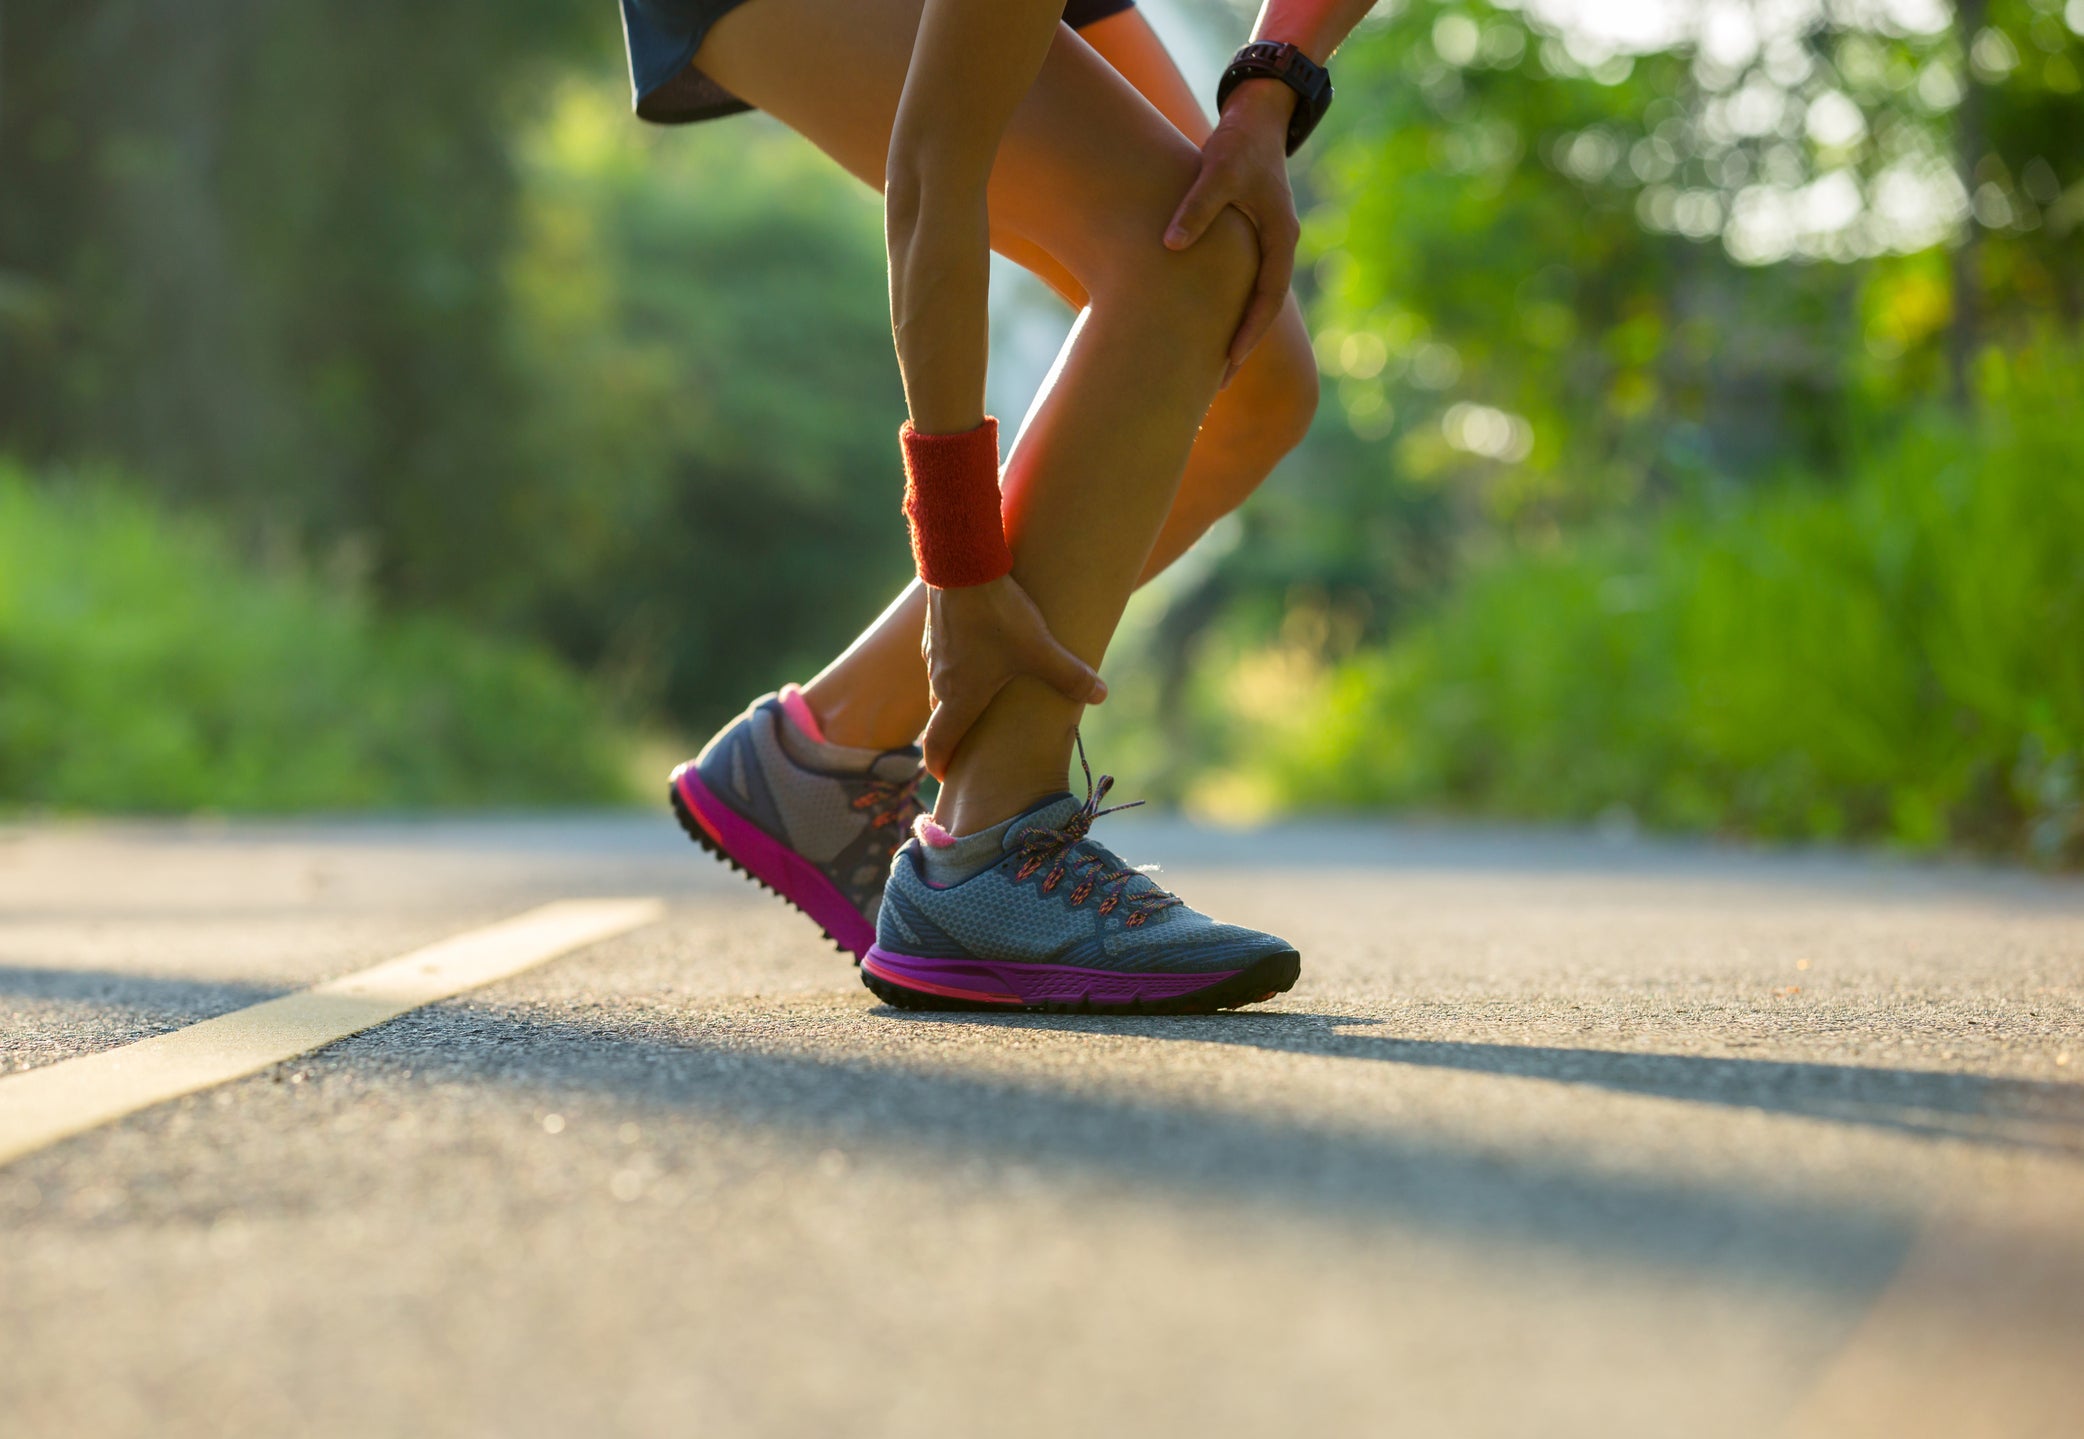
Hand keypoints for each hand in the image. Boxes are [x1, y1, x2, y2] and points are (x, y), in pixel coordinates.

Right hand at [921, 575, 1107, 780]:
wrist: (961, 565)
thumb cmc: (997, 616)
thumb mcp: (1040, 649)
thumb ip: (1070, 675)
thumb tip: (1101, 695)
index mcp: (959, 698)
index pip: (938, 744)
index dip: (940, 764)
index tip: (946, 777)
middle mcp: (939, 681)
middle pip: (943, 717)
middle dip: (956, 733)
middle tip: (973, 743)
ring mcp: (933, 654)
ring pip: (943, 686)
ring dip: (958, 697)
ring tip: (983, 697)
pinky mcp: (936, 629)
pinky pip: (945, 659)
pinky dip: (959, 666)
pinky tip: (983, 650)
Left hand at [1163, 79, 1301, 388]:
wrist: (1256, 116)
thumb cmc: (1239, 143)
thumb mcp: (1217, 169)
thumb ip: (1197, 206)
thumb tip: (1171, 245)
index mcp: (1278, 240)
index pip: (1266, 299)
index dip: (1247, 333)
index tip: (1227, 362)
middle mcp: (1276, 247)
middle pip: (1260, 310)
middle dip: (1238, 347)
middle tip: (1214, 386)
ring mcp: (1264, 245)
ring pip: (1249, 300)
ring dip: (1230, 331)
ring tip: (1205, 368)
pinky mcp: (1247, 239)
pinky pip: (1238, 283)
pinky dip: (1222, 307)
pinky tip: (1198, 324)